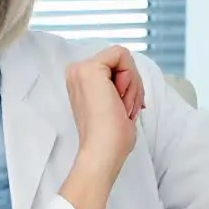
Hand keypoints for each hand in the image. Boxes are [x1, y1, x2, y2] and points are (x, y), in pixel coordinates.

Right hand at [64, 44, 142, 174]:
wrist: (102, 151)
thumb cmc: (111, 138)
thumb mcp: (115, 104)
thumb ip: (117, 88)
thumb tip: (132, 81)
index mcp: (81, 81)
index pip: (116, 67)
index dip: (129, 86)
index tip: (124, 109)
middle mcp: (76, 72)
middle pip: (120, 61)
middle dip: (132, 85)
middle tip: (124, 110)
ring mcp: (80, 69)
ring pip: (123, 59)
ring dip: (132, 86)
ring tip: (121, 108)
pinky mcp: (90, 68)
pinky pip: (123, 56)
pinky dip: (131, 79)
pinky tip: (120, 100)